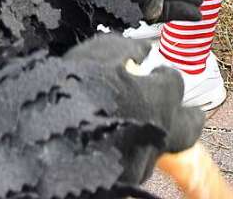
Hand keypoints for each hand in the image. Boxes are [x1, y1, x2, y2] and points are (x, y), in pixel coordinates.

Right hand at [64, 33, 205, 183]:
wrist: (41, 142)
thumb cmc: (68, 94)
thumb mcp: (98, 54)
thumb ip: (125, 50)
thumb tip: (140, 51)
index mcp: (157, 98)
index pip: (174, 83)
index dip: (162, 76)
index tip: (155, 74)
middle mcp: (158, 133)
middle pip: (190, 126)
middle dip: (188, 116)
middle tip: (183, 110)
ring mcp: (142, 163)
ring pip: (159, 149)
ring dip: (152, 136)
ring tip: (132, 127)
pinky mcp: (124, 183)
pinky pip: (135, 168)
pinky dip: (129, 156)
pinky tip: (112, 146)